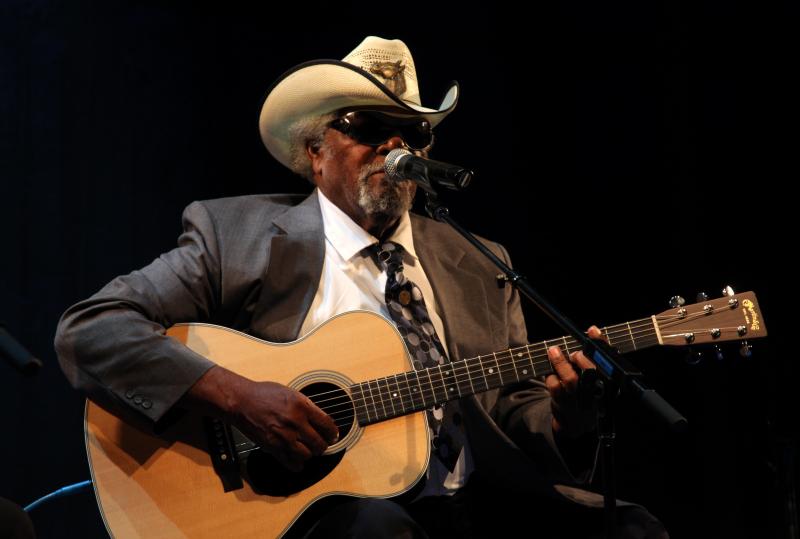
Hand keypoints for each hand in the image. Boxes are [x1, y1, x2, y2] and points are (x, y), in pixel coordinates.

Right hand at [187, 367, 338, 471]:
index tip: (333, 435)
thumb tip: (320, 419)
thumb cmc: (264, 394)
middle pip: (320, 443)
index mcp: (302, 406)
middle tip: (322, 443)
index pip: (327, 425)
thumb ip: (306, 406)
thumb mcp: (291, 393)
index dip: (333, 432)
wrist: (242, 401)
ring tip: (309, 449)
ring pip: (308, 455)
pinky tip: (298, 459)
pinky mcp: (273, 447)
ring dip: (310, 454)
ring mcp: (284, 437)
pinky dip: (297, 464)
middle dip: (323, 445)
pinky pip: (291, 463)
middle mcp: (295, 422)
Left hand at [545, 326, 602, 438]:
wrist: (577, 423)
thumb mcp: (595, 378)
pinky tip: (550, 373)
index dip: (601, 343)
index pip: (608, 359)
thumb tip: (591, 330)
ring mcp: (578, 399)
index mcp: (607, 383)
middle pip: (591, 371)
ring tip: (553, 351)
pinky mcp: (563, 404)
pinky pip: (555, 387)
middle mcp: (595, 392)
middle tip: (573, 352)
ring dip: (560, 362)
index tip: (592, 330)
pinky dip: (550, 376)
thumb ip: (593, 357)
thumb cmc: (586, 393)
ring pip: (570, 379)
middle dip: (580, 357)